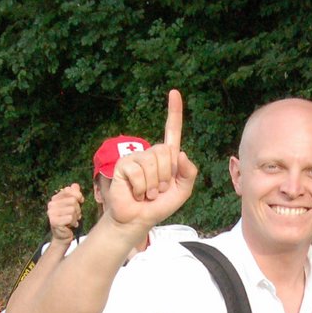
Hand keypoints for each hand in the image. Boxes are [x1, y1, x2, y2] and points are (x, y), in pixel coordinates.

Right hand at [47, 184, 84, 242]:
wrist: (62, 235)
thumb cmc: (68, 219)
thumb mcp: (72, 206)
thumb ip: (74, 194)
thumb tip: (75, 185)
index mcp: (55, 198)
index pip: (69, 190)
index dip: (78, 195)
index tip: (80, 201)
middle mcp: (51, 204)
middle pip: (73, 201)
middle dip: (78, 209)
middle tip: (75, 215)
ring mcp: (51, 212)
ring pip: (72, 210)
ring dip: (76, 217)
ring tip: (72, 221)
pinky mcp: (54, 221)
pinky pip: (70, 218)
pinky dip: (73, 222)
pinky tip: (70, 225)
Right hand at [107, 89, 198, 228]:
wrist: (138, 219)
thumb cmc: (159, 205)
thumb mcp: (183, 190)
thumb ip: (189, 172)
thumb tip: (180, 153)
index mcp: (167, 157)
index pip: (172, 131)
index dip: (174, 112)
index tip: (174, 93)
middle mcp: (151, 154)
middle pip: (166, 152)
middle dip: (166, 176)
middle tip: (158, 190)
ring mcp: (136, 158)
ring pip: (153, 163)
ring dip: (154, 185)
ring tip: (147, 193)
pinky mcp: (123, 165)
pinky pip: (139, 172)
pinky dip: (142, 187)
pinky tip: (136, 192)